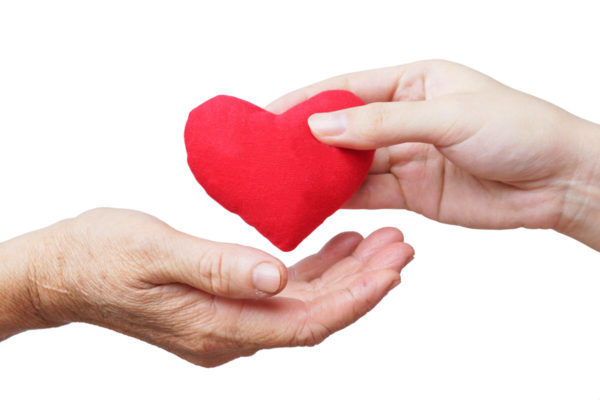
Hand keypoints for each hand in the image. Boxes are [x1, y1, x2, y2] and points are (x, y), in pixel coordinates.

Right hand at [0, 208, 412, 365]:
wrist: (65, 270)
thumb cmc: (102, 256)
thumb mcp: (156, 253)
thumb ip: (217, 267)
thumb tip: (276, 276)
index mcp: (218, 326)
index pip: (307, 322)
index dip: (356, 299)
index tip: (393, 269)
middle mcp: (231, 333)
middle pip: (316, 314)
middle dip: (364, 283)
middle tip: (402, 246)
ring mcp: (230, 320)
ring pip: (306, 302)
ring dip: (347, 275)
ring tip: (383, 242)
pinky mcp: (226, 302)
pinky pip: (284, 291)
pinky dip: (316, 269)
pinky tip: (338, 244)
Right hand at [267, 60, 599, 249]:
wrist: (559, 182)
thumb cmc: (519, 131)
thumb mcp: (449, 116)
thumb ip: (383, 124)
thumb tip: (321, 127)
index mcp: (413, 82)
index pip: (346, 89)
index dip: (306, 101)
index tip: (270, 115)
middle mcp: (404, 117)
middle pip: (343, 129)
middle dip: (306, 141)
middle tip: (267, 155)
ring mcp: (405, 156)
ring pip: (350, 164)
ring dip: (319, 173)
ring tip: (282, 181)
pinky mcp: (411, 191)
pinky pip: (366, 193)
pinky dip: (340, 199)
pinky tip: (313, 202)